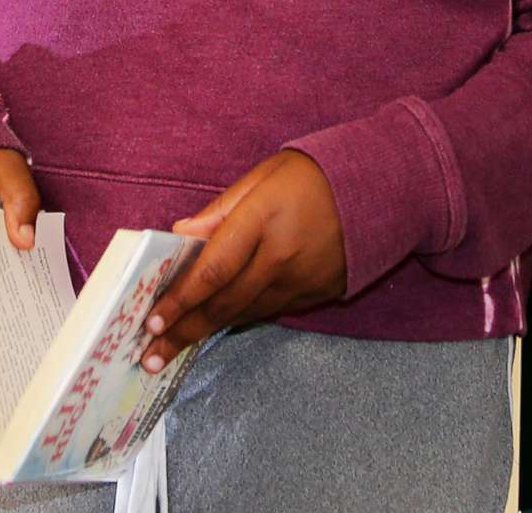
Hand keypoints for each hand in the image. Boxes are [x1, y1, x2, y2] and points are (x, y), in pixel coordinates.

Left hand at [141, 151, 345, 370]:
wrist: (379, 189)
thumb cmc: (312, 176)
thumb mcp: (261, 178)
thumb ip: (218, 212)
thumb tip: (180, 236)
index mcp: (262, 221)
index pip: (212, 269)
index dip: (180, 298)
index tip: (152, 320)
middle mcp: (281, 257)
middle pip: (224, 303)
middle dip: (184, 331)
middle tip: (151, 355)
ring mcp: (302, 281)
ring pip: (245, 313)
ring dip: (208, 332)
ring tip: (174, 349)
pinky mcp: (318, 294)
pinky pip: (270, 311)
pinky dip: (241, 318)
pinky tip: (217, 325)